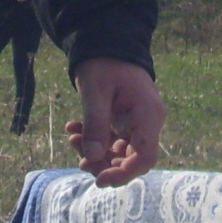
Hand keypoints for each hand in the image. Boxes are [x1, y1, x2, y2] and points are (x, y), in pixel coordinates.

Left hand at [68, 59, 163, 185]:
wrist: (105, 42)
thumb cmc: (103, 63)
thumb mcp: (95, 92)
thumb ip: (95, 124)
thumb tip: (92, 158)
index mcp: (148, 114)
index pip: (145, 157)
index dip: (124, 173)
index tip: (99, 179)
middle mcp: (148, 121)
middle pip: (132, 158)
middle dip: (104, 163)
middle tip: (80, 159)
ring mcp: (138, 121)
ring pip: (120, 151)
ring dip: (96, 151)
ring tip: (73, 138)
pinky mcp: (127, 121)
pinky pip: (113, 139)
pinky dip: (95, 139)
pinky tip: (74, 129)